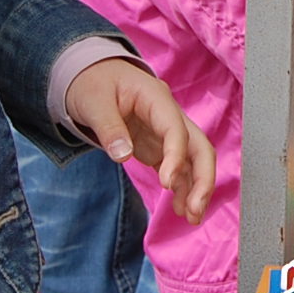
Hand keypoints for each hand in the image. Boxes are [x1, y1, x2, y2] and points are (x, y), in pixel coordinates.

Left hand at [63, 58, 214, 223]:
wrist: (90, 75)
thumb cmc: (93, 82)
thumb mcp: (93, 101)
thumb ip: (108, 128)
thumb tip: (122, 155)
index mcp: (156, 98)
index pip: (176, 129)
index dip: (176, 156)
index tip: (166, 183)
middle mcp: (169, 115)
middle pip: (199, 146)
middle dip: (203, 178)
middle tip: (194, 209)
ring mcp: (166, 132)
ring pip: (195, 160)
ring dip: (197, 188)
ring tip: (190, 217)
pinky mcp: (159, 146)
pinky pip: (179, 168)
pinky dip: (183, 188)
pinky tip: (181, 208)